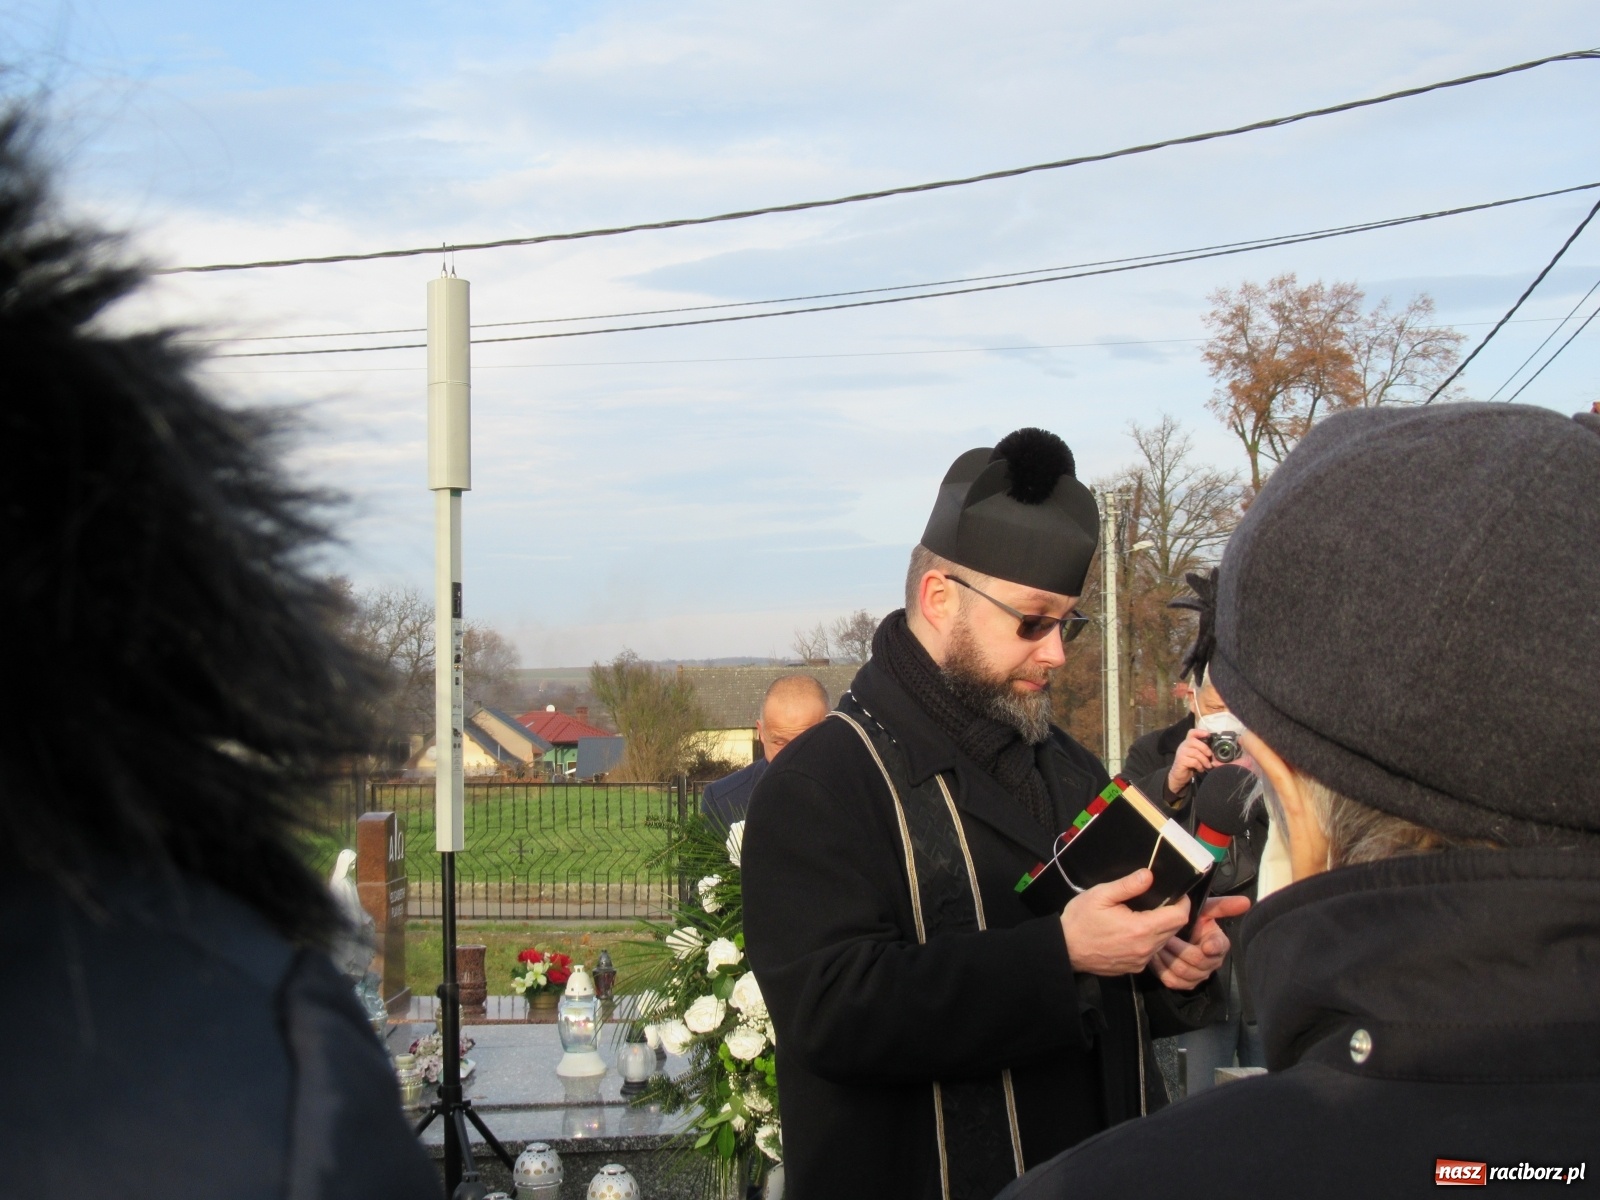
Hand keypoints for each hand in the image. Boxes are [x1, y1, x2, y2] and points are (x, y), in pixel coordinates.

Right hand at [1060, 869, 1191, 975]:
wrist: (1064, 949)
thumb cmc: (1080, 920)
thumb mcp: (1100, 895)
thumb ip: (1128, 885)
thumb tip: (1149, 875)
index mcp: (1141, 929)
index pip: (1179, 917)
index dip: (1182, 903)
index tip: (1176, 893)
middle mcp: (1146, 949)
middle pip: (1175, 930)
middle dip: (1173, 914)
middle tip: (1160, 900)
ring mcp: (1140, 961)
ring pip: (1164, 942)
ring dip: (1162, 928)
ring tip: (1147, 914)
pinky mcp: (1134, 968)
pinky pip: (1152, 952)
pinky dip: (1150, 940)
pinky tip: (1134, 931)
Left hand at [1151, 895, 1251, 988]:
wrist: (1173, 934)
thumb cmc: (1191, 921)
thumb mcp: (1206, 910)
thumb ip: (1223, 905)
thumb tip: (1246, 901)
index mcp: (1218, 944)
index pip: (1220, 947)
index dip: (1214, 947)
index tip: (1206, 945)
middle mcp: (1211, 962)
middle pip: (1198, 960)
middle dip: (1180, 948)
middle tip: (1165, 937)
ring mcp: (1198, 975)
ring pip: (1184, 971)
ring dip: (1168, 957)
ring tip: (1158, 944)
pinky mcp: (1183, 983)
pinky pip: (1172, 980)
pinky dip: (1161, 968)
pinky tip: (1155, 957)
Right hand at [1166, 726, 1215, 795]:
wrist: (1179, 776)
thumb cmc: (1190, 765)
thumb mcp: (1197, 757)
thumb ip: (1204, 752)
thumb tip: (1216, 753)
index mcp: (1188, 743)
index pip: (1192, 733)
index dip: (1200, 732)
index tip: (1208, 735)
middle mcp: (1183, 746)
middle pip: (1193, 741)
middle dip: (1205, 748)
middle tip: (1210, 756)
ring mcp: (1181, 753)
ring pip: (1195, 752)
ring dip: (1204, 760)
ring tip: (1207, 765)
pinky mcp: (1181, 761)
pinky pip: (1194, 761)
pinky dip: (1200, 766)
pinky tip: (1200, 769)